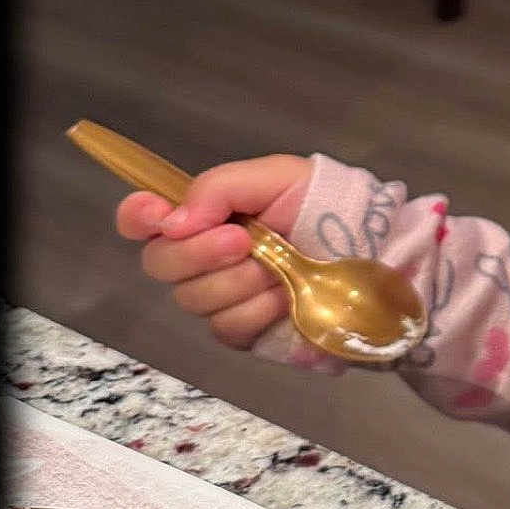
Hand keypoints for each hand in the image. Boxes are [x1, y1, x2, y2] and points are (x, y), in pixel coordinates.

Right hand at [113, 155, 312, 349]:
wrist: (372, 249)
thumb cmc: (326, 205)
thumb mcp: (277, 177)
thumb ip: (220, 188)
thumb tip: (172, 221)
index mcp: (204, 213)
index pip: (141, 219)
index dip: (137, 218)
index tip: (157, 216)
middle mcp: (201, 257)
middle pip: (159, 264)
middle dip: (200, 252)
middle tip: (244, 241)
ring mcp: (220, 296)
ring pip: (194, 299)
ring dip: (241, 281)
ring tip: (282, 267)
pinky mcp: (242, 331)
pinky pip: (227, 328)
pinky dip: (258, 310)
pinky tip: (286, 296)